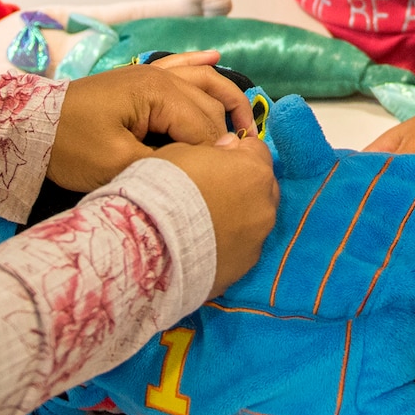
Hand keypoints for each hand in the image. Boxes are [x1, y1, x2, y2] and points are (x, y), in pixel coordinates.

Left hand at [47, 61, 254, 191]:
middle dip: (226, 133)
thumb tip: (212, 156)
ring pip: (204, 79)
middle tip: (235, 167)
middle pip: (210, 105)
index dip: (215, 155)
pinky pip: (179, 64)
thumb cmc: (70, 147)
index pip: (205, 125)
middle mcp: (160, 76)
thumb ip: (168, 161)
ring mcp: (150, 72)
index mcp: (157, 93)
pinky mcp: (138, 78)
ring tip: (247, 124)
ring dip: (227, 98)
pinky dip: (199, 63)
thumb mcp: (117, 164)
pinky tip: (214, 57)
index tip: (219, 181)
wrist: (28, 128)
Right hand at [151, 137, 278, 296]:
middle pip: (263, 187)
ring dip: (240, 216)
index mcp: (254, 171)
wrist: (150, 243)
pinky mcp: (245, 266)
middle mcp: (265, 205)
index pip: (257, 150)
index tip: (218, 157)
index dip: (237, 152)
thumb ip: (215, 150)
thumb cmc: (165, 187)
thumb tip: (228, 149)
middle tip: (214, 190)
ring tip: (208, 222)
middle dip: (245, 184)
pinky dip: (230, 243)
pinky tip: (206, 244)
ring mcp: (257, 239)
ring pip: (256, 220)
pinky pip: (243, 247)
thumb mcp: (184, 152)